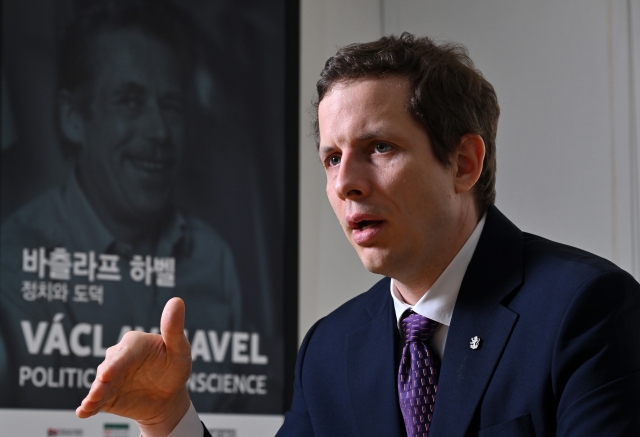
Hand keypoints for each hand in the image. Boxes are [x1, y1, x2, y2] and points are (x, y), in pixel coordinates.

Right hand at [76, 298, 192, 436]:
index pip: (125, 353)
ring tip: (91, 403)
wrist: (168, 396)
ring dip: (95, 394)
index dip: (116, 364)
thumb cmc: (175, 367)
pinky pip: (95, 401)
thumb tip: (176, 300)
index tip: (109, 373)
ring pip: (100, 385)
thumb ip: (174, 328)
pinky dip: (89, 406)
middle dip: (103, 379)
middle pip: (108, 368)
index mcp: (134, 343)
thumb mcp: (180, 349)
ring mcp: (110, 377)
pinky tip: (83, 412)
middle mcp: (118, 358)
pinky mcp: (105, 395)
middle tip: (99, 389)